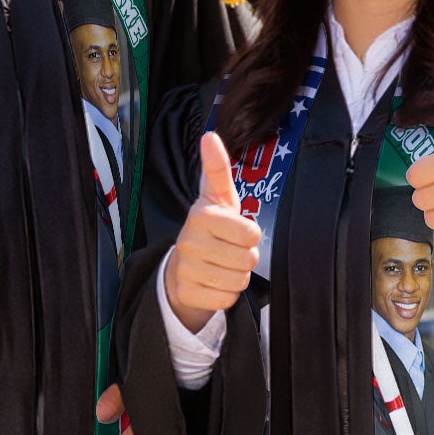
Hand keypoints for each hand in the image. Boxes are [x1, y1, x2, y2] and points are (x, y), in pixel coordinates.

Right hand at [163, 131, 261, 331]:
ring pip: (239, 280)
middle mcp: (189, 241)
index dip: (250, 235)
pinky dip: (226, 294)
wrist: (182, 267)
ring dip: (237, 276)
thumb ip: (217, 168)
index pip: (251, 233)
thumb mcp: (217, 198)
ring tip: (222, 266)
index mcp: (201, 215)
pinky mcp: (186, 293)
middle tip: (230, 251)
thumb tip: (210, 135)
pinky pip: (227, 299)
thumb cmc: (211, 228)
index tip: (237, 231)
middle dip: (246, 258)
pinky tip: (213, 283)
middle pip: (248, 259)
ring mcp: (185, 269)